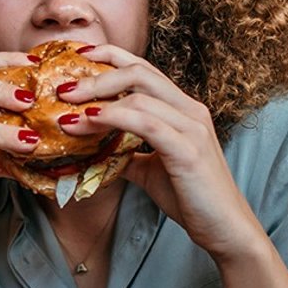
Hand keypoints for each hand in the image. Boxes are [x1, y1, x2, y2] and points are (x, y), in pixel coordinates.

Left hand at [53, 44, 260, 261]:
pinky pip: (146, 123)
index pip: (144, 70)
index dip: (110, 58)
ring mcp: (192, 128)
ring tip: (67, 110)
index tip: (77, 59)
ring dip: (97, 97)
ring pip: (139, 93)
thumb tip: (94, 150)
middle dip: (97, 73)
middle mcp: (190, 110)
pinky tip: (89, 122)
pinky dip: (114, 118)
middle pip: (139, 72)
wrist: (225, 229)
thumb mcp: (152, 170)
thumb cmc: (192, 198)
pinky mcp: (188, 150)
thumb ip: (126, 154)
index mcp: (183, 110)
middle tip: (63, 87)